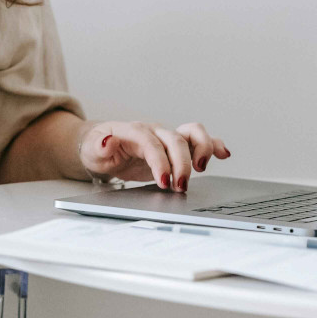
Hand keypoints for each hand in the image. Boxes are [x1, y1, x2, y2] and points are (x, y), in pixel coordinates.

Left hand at [78, 120, 230, 190]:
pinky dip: (214, 145)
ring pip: (192, 133)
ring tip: (202, 169)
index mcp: (134, 131)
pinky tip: (224, 154)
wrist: (103, 146)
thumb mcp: (92, 150)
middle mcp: (155, 131)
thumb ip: (100, 146)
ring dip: (202, 149)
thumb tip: (107, 141)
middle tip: (180, 186)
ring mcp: (167, 137)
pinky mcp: (176, 146)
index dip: (160, 161)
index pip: (152, 143)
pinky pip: (198, 140)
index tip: (164, 181)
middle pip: (175, 139)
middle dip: (181, 164)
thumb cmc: (98, 149)